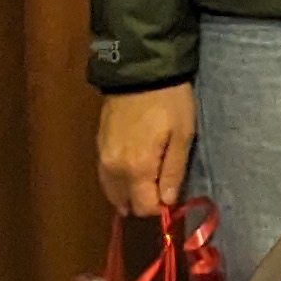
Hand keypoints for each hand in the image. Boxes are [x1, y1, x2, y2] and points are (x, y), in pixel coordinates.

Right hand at [95, 85, 196, 218]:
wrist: (140, 72)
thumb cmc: (169, 103)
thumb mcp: (182, 135)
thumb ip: (173, 171)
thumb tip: (167, 202)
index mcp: (135, 169)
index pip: (144, 207)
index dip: (160, 208)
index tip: (173, 196)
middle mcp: (113, 169)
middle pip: (124, 203)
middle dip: (143, 202)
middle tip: (163, 188)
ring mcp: (102, 157)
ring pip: (112, 191)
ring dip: (129, 193)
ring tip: (150, 181)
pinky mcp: (98, 146)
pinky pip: (106, 176)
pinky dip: (119, 180)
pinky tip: (134, 171)